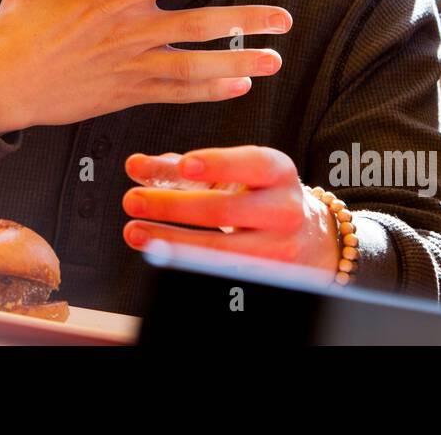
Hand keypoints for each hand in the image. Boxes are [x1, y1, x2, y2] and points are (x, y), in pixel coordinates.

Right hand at [0, 0, 293, 134]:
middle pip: (200, 24)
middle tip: (285, 20)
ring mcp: (130, 65)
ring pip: (196, 65)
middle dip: (246, 21)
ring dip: (239, 62)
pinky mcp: (126, 94)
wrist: (0, 86)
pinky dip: (210, 90)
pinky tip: (239, 86)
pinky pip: (177, 93)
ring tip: (275, 59)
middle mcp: (128, 30)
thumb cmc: (14, 25)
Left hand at [120, 146, 342, 273]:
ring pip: (221, 249)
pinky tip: (159, 253)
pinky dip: (188, 263)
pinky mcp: (266, 277)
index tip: (184, 165)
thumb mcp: (231, 174)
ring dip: (171, 241)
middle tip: (132, 200)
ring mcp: (279, 248)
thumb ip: (180, 168)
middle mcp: (285, 209)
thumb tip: (134, 165)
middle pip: (226, 209)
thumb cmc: (256, 195)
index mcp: (278, 172)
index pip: (252, 164)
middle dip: (173, 205)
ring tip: (134, 232)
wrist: (309, 237)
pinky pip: (222, 272)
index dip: (218, 163)